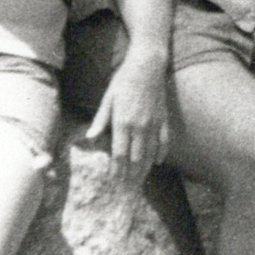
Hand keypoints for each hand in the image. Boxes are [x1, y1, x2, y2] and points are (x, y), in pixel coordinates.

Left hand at [83, 51, 169, 176]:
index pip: (119, 154)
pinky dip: (161, 153)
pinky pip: (164, 141)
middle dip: (131, 175)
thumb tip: (90, 138)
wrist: (147, 66)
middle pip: (135, 158)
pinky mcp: (164, 119)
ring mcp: (154, 124)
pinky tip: (158, 162)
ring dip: (144, 168)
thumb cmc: (123, 80)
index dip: (117, 170)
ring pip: (150, 153)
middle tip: (127, 188)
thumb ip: (101, 120)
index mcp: (122, 122)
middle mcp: (139, 126)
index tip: (114, 181)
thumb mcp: (108, 98)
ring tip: (140, 181)